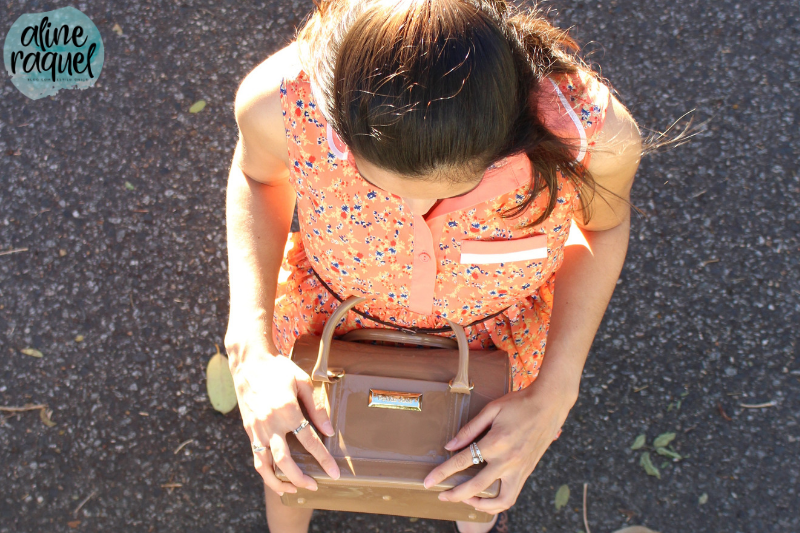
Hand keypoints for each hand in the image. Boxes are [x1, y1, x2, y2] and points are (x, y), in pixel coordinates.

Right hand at [225, 332, 340, 495]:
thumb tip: (328, 431)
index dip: (323, 460)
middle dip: (300, 478)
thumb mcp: (302, 381)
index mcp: (287, 410)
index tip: (334, 473)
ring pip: (266, 465)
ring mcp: (257, 429)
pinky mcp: (249, 431)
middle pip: (285, 461)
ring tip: (294, 490)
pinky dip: (266, 472)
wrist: (249, 362)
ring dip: (279, 482)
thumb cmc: (278, 369)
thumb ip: (316, 407)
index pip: (309, 441)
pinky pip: (256, 457)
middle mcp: (270, 424)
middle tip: (315, 486)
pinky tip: (276, 477)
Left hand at [422, 379, 575, 513]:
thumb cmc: (519, 403)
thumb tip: (450, 446)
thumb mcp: (492, 410)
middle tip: (441, 495)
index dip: (442, 473)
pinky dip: (497, 502)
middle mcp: (508, 460)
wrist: (549, 405)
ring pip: (499, 500)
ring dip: (479, 505)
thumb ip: (469, 429)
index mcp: (496, 442)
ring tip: (465, 500)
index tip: (429, 482)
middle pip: (476, 486)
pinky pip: (512, 495)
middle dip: (454, 494)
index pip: (463, 462)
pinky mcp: (527, 472)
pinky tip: (486, 497)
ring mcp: (519, 469)